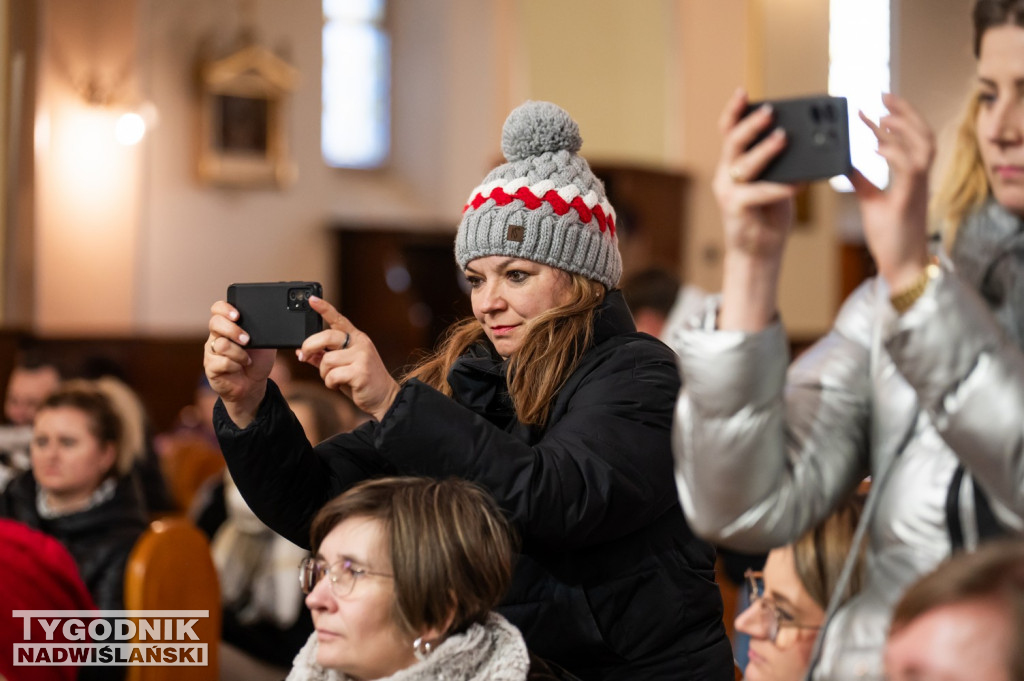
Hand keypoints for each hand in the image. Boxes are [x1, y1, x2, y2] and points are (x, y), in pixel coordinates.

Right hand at [204, 301, 276, 427]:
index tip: (237, 315)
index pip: (218, 309)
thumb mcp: (265, 343)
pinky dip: (235, 366)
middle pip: (215, 323)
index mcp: (229, 325)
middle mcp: (217, 336)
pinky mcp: (211, 367)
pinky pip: (221, 362)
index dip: (225, 309)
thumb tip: (268, 320)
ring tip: (248, 360)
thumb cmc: (258, 361)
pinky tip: (239, 368)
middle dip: (233, 330)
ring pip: (221, 344)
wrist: (253, 385)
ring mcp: (212, 351)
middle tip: (247, 340)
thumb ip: (263, 330)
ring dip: (239, 353)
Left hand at [299, 297, 400, 422]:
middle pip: (327, 336)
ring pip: (327, 360)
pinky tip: (338, 386)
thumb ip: (323, 357)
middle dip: (309, 346)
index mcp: (356, 338)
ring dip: (323, 373)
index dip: (324, 308)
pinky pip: (332, 375)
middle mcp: (360, 343)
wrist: (384, 397)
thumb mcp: (342, 366)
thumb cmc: (362, 381)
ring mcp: (362, 357)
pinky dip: (330, 384)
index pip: (338, 319)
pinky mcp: (361, 372)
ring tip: (332, 379)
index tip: (311, 300)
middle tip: (303, 356)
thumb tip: (301, 352)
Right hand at [714, 88, 798, 330]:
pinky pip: (758, 194)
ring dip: (764, 150)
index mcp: (733, 163)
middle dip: (751, 124)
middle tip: (771, 111)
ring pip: (743, 165)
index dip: (734, 111)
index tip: (743, 91)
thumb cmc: (769, 214)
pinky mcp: (736, 210)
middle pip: (733, 142)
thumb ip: (782, 163)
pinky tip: (797, 184)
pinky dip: (779, 188)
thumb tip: (805, 139)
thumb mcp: (776, 181)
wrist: (758, 252)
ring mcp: (728, 192)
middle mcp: (726, 174)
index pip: (728, 131)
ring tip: (784, 138)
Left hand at [848, 93, 934, 290]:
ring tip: (881, 114)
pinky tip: (876, 146)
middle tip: (883, 95)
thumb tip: (844, 162)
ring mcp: (917, 188)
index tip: (876, 105)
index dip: (896, 118)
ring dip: (903, 126)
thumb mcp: (870, 201)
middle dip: (905, 111)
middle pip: (923, 134)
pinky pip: (909, 169)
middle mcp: (920, 178)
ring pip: (922, 146)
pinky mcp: (908, 200)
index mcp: (912, 177)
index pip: (911, 138)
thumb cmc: (890, 235)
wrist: (901, 265)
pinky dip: (893, 153)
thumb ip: (861, 180)